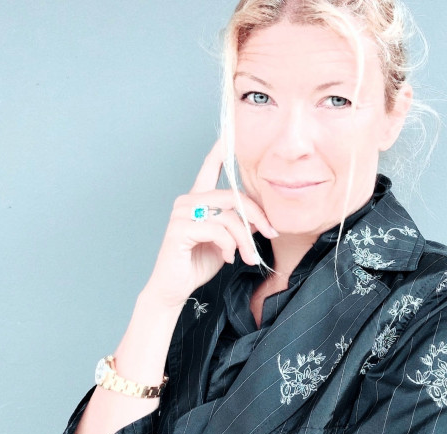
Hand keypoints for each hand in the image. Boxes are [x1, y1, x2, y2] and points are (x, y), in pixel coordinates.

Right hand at [142, 139, 277, 308]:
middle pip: (234, 195)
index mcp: (199, 200)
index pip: (210, 168)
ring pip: (228, 215)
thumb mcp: (226, 240)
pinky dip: (229, 246)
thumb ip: (239, 223)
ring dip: (244, 239)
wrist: (175, 287)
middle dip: (258, 216)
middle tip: (270, 233)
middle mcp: (189, 201)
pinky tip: (227, 258)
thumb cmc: (199, 261)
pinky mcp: (180, 228)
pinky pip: (217, 230)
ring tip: (247, 256)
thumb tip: (260, 217)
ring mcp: (182, 213)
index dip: (220, 150)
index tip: (230, 132)